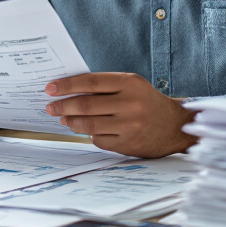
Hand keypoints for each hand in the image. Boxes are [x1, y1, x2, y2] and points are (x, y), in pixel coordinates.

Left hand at [44, 73, 195, 157]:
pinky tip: (86, 131)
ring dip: (71, 122)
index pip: (90, 82)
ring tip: (63, 119)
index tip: (50, 88)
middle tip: (50, 107)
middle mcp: (130, 104)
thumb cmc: (147, 102)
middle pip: (86, 105)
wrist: (175, 126)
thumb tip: (69, 92)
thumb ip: (105, 87)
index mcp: (130, 83)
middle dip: (63, 106)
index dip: (67, 85)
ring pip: (89, 125)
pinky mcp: (128, 144)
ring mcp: (130, 126)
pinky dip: (90, 135)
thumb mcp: (131, 86)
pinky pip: (99, 140)